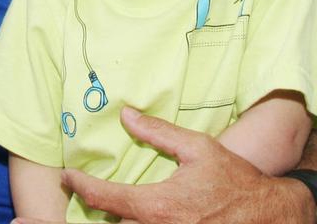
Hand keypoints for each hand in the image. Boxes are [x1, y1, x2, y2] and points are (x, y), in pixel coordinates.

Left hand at [63, 107, 315, 223]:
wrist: (271, 215)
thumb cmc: (235, 180)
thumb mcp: (198, 148)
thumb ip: (158, 132)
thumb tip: (126, 114)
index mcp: (158, 206)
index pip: (104, 198)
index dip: (79, 185)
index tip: (67, 176)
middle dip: (83, 215)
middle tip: (55, 204)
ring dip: (107, 223)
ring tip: (80, 213)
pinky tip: (119, 219)